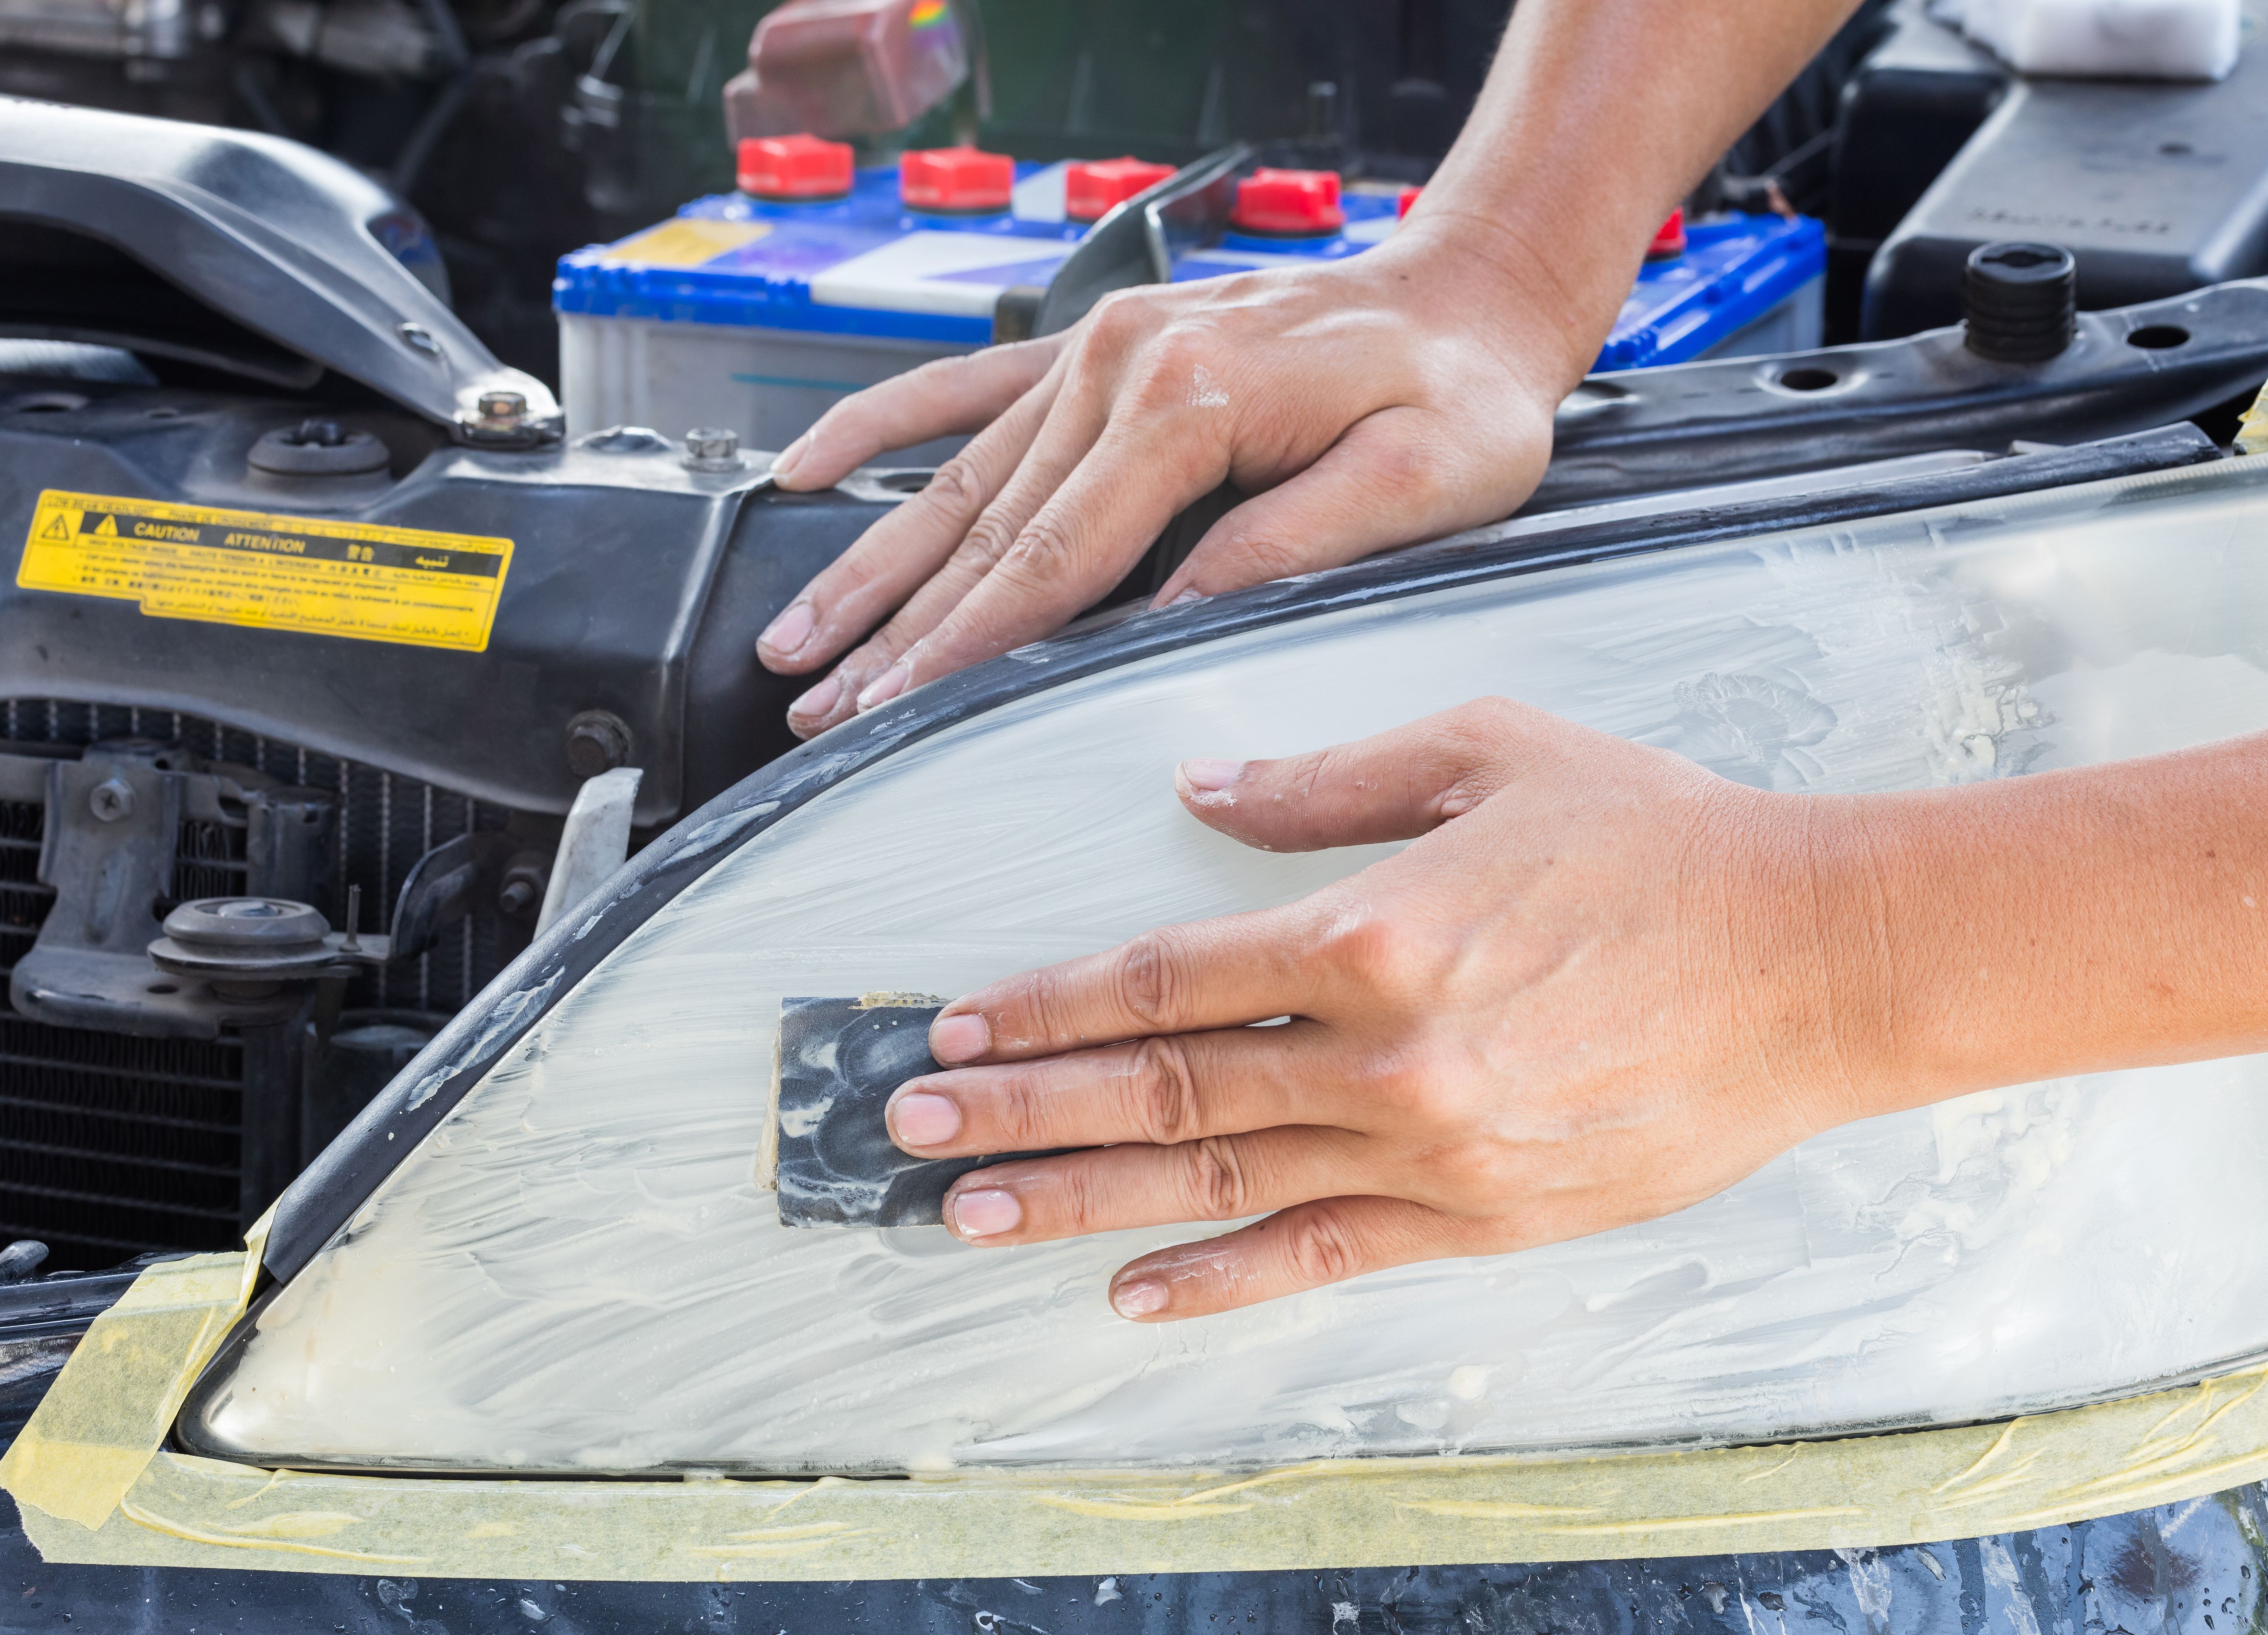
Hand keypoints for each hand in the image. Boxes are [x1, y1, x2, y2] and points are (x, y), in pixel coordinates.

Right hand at [752, 233, 1583, 739]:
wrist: (1470, 292)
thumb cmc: (1459, 393)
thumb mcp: (1416, 483)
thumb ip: (1287, 550)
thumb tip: (1169, 621)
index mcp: (1191, 401)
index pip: (1052, 559)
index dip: (963, 648)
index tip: (892, 709)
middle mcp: (1124, 363)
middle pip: (984, 528)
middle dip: (890, 629)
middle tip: (816, 706)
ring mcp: (1102, 346)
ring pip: (959, 477)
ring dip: (872, 562)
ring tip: (797, 636)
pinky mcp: (1101, 343)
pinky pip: (968, 386)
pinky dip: (884, 426)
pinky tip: (813, 469)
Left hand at [876, 699, 1886, 1319]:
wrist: (1818, 960)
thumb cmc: (1661, 844)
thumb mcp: (1489, 754)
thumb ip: (1328, 779)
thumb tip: (1202, 789)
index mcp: (1372, 928)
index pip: (1164, 975)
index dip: (1047, 1003)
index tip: (961, 1023)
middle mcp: (1384, 1053)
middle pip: (1161, 1087)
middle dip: (1021, 1109)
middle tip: (911, 1131)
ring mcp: (1432, 1150)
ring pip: (1217, 1181)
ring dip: (1081, 1201)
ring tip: (971, 1218)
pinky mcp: (1485, 1217)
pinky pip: (1322, 1257)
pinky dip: (1220, 1279)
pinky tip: (1132, 1291)